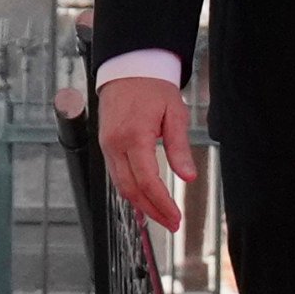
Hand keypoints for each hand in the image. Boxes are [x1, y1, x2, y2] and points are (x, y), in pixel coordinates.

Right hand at [97, 72, 196, 233]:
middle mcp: (114, 145)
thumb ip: (180, 147)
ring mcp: (106, 146)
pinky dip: (131, 191)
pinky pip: (116, 175)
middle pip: (130, 189)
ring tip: (162, 217)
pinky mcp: (105, 146)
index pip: (147, 180)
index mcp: (133, 136)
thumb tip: (189, 176)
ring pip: (120, 185)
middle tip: (173, 224)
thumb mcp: (175, 113)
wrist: (128, 69)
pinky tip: (145, 201)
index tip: (176, 218)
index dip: (161, 203)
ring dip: (141, 204)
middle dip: (152, 210)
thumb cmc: (153, 89)